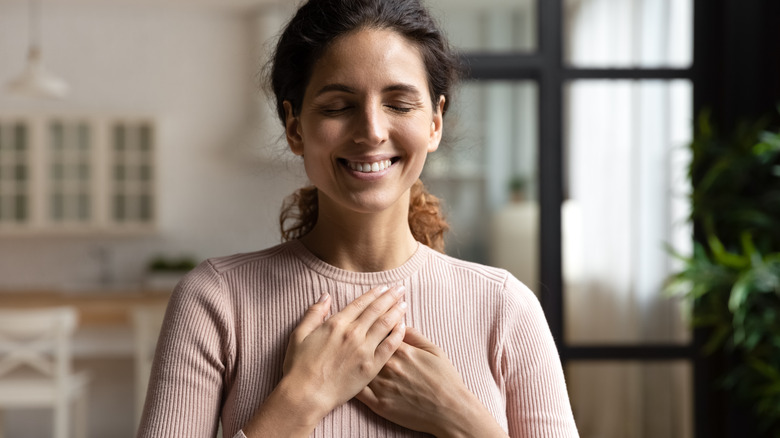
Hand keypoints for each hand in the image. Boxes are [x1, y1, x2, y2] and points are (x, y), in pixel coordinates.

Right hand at [281, 285, 407, 416]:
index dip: (374, 294)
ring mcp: (364, 350)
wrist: (305, 395)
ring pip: (385, 325)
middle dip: (390, 297)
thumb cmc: (299, 367)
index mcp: (336, 324)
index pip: (360, 303)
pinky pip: (389, 347)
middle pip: (376, 310)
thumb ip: (314, 313)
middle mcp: (353, 333)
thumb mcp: (299, 335)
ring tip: (404, 303)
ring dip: (396, 312)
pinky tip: (404, 327)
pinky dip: (398, 335)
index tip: (383, 287)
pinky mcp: (371, 367)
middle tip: (401, 288)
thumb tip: (325, 296)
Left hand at [356, 327, 508, 437]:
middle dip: (358, 338)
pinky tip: (346, 376)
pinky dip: (350, 381)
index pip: (378, 329)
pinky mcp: (378, 404)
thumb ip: (414, 336)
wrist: (450, 410)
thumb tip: (399, 323)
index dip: (371, 323)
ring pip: (358, 367)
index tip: (367, 320)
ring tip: (345, 353)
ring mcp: (382, 385)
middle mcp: (389, 365)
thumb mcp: (434, 351)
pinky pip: (357, 391)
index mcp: (402, 350)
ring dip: (351, 358)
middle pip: (365, 346)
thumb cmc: (445, 379)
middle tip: (352, 335)